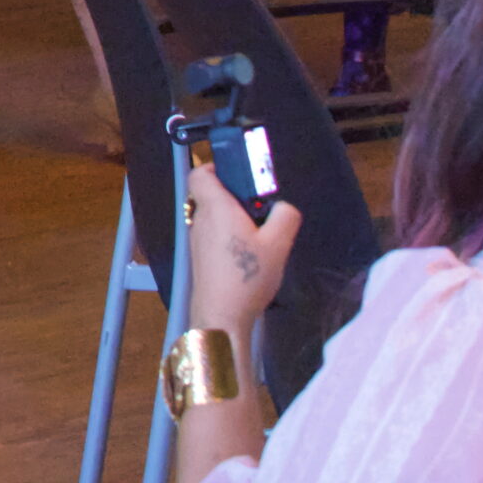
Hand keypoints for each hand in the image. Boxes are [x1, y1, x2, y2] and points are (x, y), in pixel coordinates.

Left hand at [185, 163, 300, 335]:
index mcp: (215, 207)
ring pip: (213, 216)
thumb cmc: (247, 275)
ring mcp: (198, 239)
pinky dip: (230, 236)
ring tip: (261, 235)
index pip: (201, 174)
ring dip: (234, 218)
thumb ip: (285, 216)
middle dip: (236, 196)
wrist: (222, 315)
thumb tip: (282, 207)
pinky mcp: (200, 257)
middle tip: (261, 209)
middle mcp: (201, 219)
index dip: (217, 168)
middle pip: (211, 194)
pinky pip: (214, 234)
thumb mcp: (278, 244)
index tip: (242, 176)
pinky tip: (251, 255)